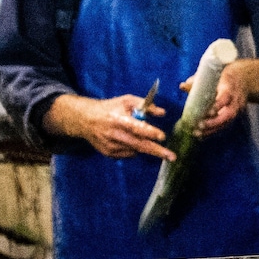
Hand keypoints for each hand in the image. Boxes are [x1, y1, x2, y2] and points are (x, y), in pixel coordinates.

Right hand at [47, 92, 171, 160]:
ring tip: (145, 139)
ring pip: (135, 150)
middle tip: (172, 157)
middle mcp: (113, 134)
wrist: (86, 120)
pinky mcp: (108, 153)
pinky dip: (134, 148)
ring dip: (145, 146)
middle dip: (157, 151)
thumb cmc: (111, 108)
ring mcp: (110, 146)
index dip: (149, 132)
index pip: (135, 127)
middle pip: (138, 145)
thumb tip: (162, 112)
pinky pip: (129, 154)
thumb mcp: (126, 101)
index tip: (162, 136)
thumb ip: (145, 105)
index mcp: (118, 119)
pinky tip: (128, 140)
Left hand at [186, 59, 251, 136]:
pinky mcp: (234, 115)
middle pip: (229, 114)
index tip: (208, 112)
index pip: (226, 98)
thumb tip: (182, 86)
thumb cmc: (224, 76)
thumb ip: (197, 81)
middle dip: (215, 122)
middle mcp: (235, 100)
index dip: (218, 106)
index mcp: (230, 88)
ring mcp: (236, 109)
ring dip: (212, 129)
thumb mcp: (213, 75)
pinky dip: (213, 130)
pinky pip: (224, 125)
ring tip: (197, 134)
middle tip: (200, 126)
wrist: (244, 79)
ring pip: (227, 122)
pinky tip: (201, 135)